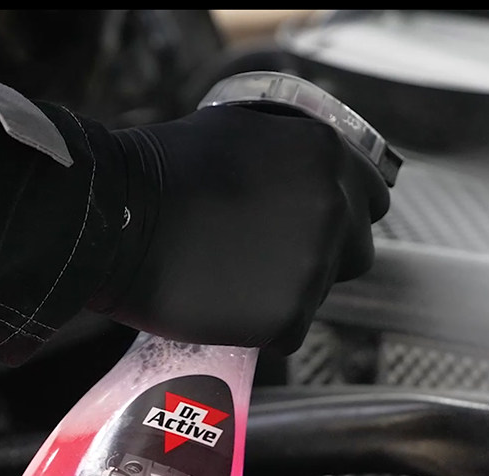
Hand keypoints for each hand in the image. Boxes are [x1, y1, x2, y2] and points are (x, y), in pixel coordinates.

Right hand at [88, 104, 390, 352]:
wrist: (117, 223)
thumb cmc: (160, 173)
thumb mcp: (237, 130)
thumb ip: (288, 151)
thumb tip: (307, 173)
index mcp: (325, 156)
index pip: (370, 201)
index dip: (341, 217)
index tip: (311, 227)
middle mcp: (332, 208)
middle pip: (355, 252)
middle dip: (323, 258)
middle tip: (272, 259)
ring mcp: (311, 265)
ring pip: (320, 294)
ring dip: (288, 292)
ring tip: (236, 280)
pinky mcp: (287, 316)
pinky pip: (291, 332)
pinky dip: (265, 328)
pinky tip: (229, 307)